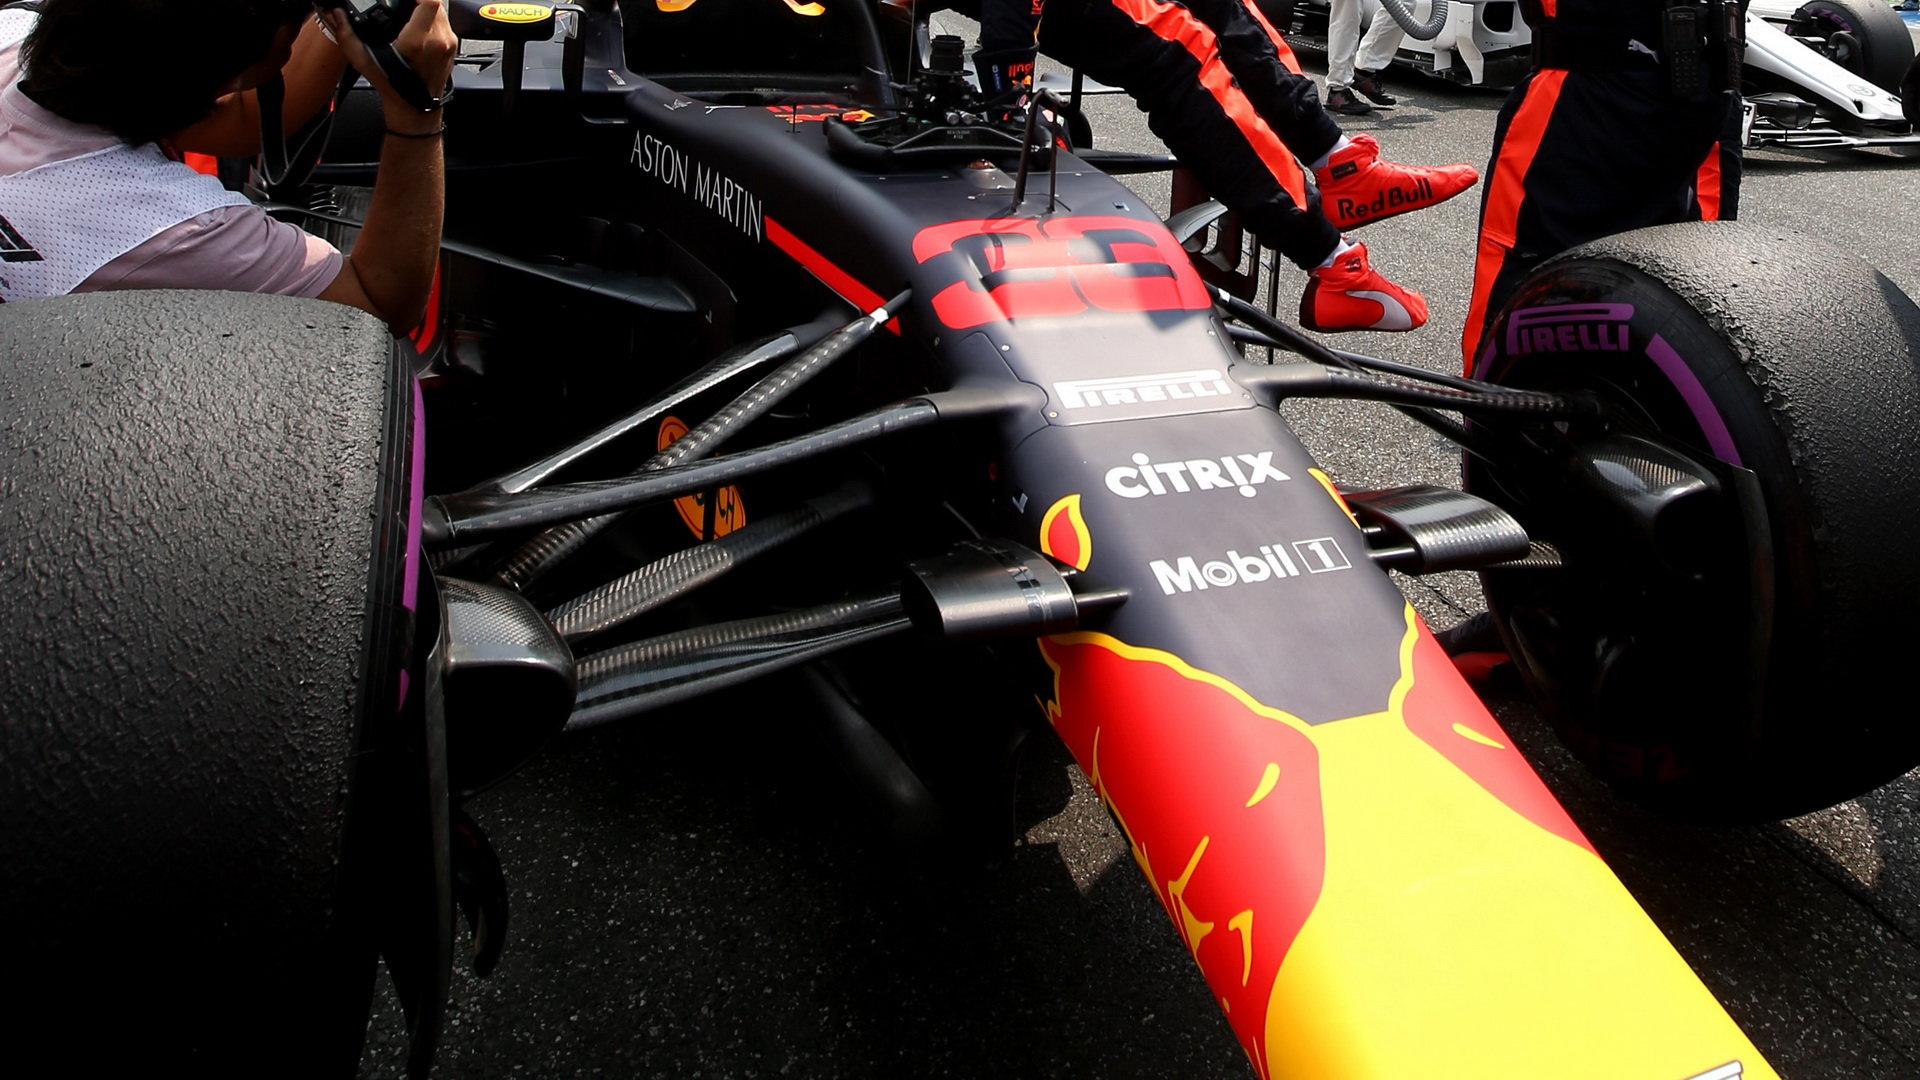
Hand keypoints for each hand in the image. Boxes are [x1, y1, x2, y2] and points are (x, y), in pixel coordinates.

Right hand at [323, 0, 457, 119]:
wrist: (413, 108)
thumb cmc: (392, 87)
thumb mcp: (362, 60)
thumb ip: (346, 33)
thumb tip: (337, 14)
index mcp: (418, 41)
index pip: (429, 2)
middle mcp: (438, 40)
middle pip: (435, 2)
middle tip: (403, 2)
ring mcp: (448, 43)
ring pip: (441, 10)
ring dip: (425, 6)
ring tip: (408, 11)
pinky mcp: (452, 46)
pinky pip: (444, 21)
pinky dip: (431, 17)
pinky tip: (417, 22)